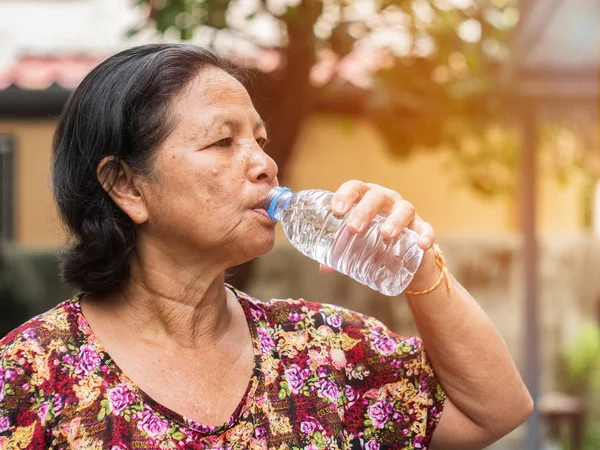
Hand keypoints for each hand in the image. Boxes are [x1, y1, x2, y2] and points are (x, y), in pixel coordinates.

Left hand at [319, 180, 434, 272]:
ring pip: (404, 208)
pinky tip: (421, 244)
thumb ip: (338, 253)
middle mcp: (387, 200)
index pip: (355, 188)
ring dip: (394, 220)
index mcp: (366, 198)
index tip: (337, 210)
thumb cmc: (372, 242)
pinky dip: (425, 235)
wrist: (402, 258)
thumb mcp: (354, 245)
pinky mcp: (422, 228)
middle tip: (353, 228)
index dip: (346, 194)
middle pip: (377, 196)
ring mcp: (406, 213)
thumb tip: (324, 267)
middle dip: (364, 210)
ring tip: (386, 234)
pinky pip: (426, 228)